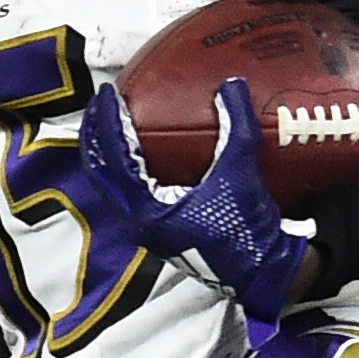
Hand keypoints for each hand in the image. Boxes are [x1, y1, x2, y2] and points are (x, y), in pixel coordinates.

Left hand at [66, 80, 313, 323]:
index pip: (115, 158)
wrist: (262, 273)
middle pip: (102, 172)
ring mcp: (149, 228)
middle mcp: (140, 221)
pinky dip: (129, 168)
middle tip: (100, 104)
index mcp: (148, 209)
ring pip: (114, 185)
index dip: (108, 122)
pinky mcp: (162, 230)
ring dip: (110, 154)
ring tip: (113, 124)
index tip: (107, 94)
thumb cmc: (246, 232)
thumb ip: (236, 126)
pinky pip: (133, 193)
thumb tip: (231, 85)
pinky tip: (144, 151)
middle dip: (96, 137)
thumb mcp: (241, 173)